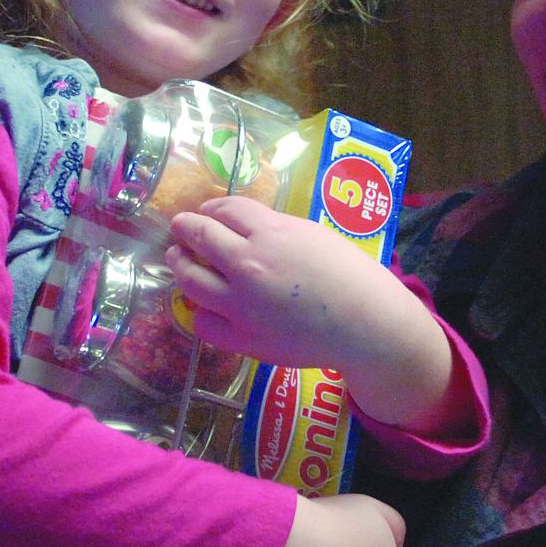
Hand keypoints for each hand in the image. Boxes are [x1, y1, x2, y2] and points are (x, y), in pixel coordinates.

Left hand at [165, 196, 460, 433]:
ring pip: (190, 279)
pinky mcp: (241, 339)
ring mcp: (240, 305)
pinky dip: (199, 311)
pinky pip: (203, 322)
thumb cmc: (351, 275)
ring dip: (180, 264)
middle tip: (180, 227)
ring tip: (178, 259)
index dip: (212, 208)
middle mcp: (247, 265)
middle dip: (186, 228)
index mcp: (269, 233)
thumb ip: (274, 229)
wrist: (367, 326)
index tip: (207, 211)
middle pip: (201, 237)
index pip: (225, 210)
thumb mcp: (312, 234)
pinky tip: (202, 305)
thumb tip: (245, 228)